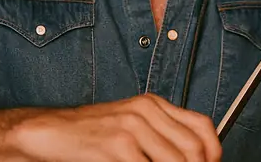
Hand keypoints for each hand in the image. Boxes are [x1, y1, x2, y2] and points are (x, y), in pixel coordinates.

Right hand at [8, 93, 222, 161]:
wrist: (48, 132)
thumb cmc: (89, 135)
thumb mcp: (130, 127)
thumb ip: (159, 138)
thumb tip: (190, 158)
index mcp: (153, 104)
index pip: (202, 127)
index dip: (213, 154)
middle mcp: (146, 110)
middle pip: (193, 149)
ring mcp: (132, 127)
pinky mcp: (117, 145)